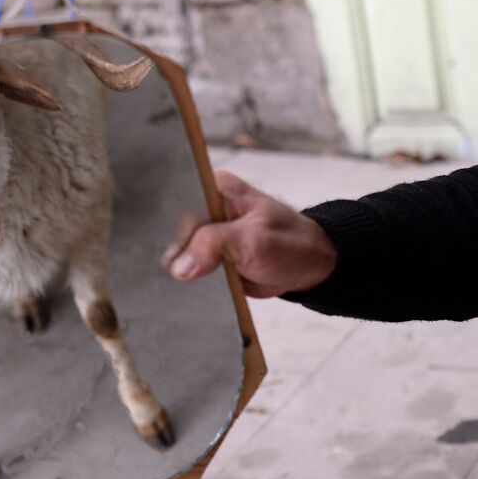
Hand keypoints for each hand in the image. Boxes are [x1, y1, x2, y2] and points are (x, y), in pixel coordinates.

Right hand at [161, 170, 337, 297]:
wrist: (310, 268)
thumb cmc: (291, 244)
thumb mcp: (253, 240)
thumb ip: (214, 245)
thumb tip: (180, 266)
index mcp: (216, 190)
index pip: (180, 203)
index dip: (172, 227)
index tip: (168, 252)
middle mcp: (209, 209)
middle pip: (176, 230)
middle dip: (177, 253)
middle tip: (179, 274)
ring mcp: (209, 235)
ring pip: (181, 252)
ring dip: (183, 270)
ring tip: (183, 282)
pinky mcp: (211, 257)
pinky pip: (192, 268)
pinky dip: (191, 280)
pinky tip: (187, 289)